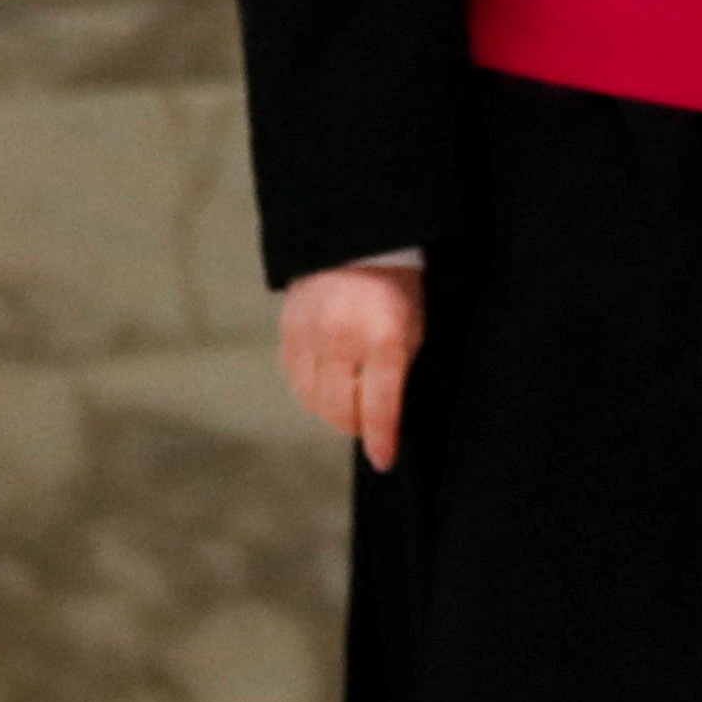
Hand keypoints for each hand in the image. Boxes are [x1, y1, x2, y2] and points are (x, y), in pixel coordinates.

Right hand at [278, 265, 425, 472]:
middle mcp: (341, 341)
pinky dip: (310, 390)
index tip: (384, 460)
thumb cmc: (397, 286)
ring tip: (349, 404)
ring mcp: (310, 336)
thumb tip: (387, 415)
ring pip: (313, 399)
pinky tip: (326, 385)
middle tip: (367, 425)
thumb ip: (398, 372)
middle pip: (341, 409)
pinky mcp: (288, 331)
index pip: (380, 407)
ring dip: (332, 410)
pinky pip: (295, 379)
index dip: (382, 440)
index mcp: (382, 340)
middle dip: (356, 425)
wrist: (359, 241)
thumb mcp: (413, 328)